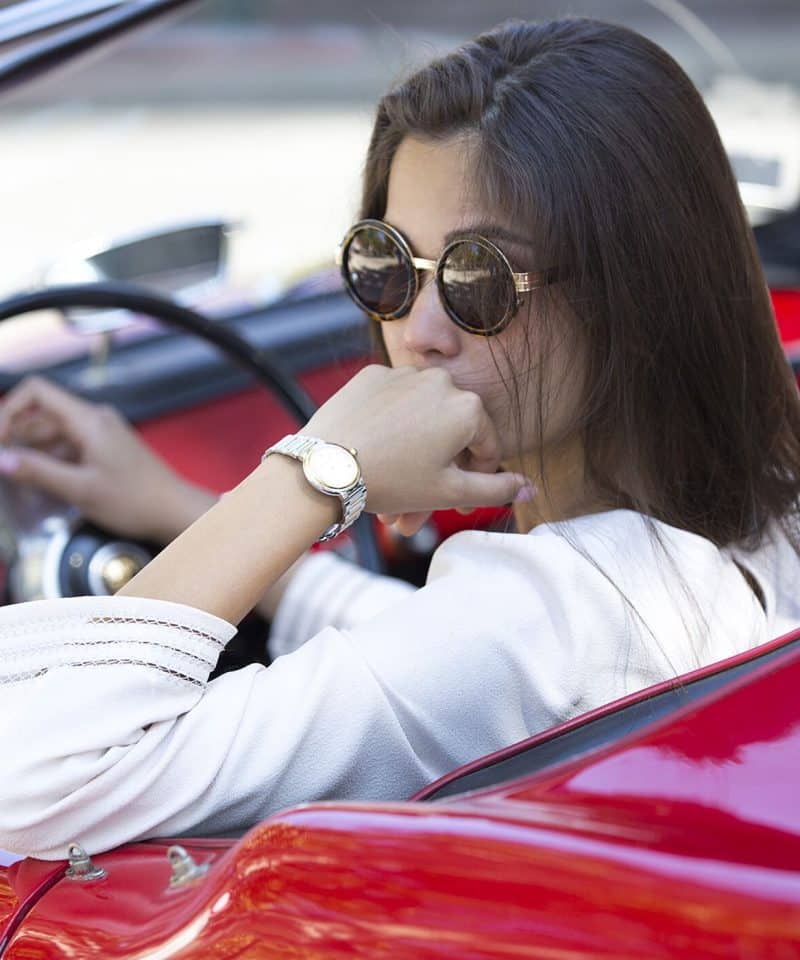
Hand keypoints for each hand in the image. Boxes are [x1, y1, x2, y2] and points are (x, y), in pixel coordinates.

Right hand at [0, 377, 214, 543]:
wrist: (175, 510)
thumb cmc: (137, 501)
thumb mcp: (80, 489)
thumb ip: (38, 472)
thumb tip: (2, 460)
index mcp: (88, 420)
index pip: (37, 392)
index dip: (8, 409)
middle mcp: (95, 419)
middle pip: (41, 413)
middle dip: (14, 433)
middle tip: (2, 463)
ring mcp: (102, 433)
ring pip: (54, 431)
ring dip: (31, 448)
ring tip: (16, 475)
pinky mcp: (106, 448)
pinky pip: (69, 444)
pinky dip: (51, 457)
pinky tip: (40, 480)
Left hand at [304, 365, 530, 516]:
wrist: (325, 467)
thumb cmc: (392, 481)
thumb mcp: (450, 492)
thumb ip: (497, 488)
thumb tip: (530, 486)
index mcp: (468, 407)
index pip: (488, 447)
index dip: (477, 480)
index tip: (457, 503)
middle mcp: (441, 380)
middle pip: (452, 432)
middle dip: (440, 471)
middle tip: (421, 505)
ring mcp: (404, 373)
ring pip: (421, 417)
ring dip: (416, 450)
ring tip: (396, 487)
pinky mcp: (371, 374)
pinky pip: (393, 401)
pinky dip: (391, 426)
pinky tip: (377, 452)